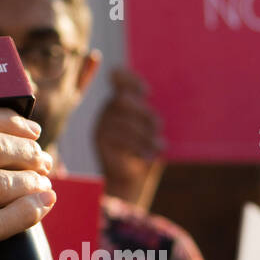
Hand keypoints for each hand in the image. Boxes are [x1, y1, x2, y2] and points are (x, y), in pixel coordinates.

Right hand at [93, 67, 165, 208]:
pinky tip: (148, 157)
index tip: (147, 92)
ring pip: (124, 122)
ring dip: (145, 136)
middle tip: (158, 128)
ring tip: (160, 147)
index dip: (132, 80)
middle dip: (144, 114)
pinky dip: (137, 147)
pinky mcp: (99, 140)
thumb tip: (150, 101)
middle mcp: (108, 109)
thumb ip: (149, 115)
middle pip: (124, 101)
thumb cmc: (146, 149)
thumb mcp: (151, 130)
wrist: (132, 179)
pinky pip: (119, 138)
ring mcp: (101, 123)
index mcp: (122, 100)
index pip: (121, 80)